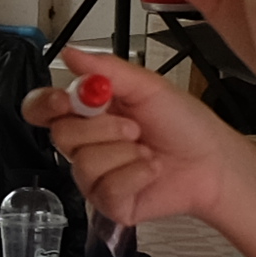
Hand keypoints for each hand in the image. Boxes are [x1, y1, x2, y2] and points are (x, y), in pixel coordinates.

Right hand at [22, 45, 255, 237]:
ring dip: (123, 153)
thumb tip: (70, 53)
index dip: (45, 104)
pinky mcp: (108, 202)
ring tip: (147, 150)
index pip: (43, 108)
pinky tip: (151, 169)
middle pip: (60, 135)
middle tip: (134, 126)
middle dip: (102, 128)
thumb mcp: (147, 86)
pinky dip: (134, 175)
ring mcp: (94, 176)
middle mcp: (86, 144)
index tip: (65, 101)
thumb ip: (106, 69)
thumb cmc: (184, 124)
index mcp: (89, 112)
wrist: (213, 161)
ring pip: (83, 163)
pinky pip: (105, 189)